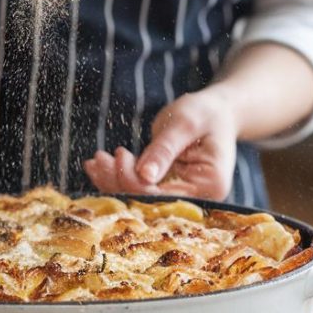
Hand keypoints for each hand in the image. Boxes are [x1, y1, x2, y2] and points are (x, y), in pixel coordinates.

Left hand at [83, 87, 239, 200]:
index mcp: (209, 186)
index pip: (162, 194)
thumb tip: (143, 176)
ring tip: (96, 161)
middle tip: (97, 159)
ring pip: (139, 196)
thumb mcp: (184, 124)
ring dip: (113, 180)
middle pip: (149, 200)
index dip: (133, 180)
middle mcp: (198, 199)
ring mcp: (182, 196)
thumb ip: (164, 150)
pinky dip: (118, 177)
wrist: (216, 112)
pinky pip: (140, 188)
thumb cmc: (205, 113)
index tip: (119, 154)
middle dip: (118, 181)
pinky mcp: (168, 189)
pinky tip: (101, 166)